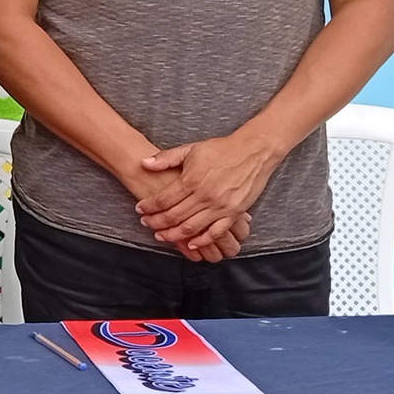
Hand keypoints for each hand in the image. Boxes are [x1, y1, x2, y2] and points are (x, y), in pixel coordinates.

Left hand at [136, 132, 282, 250]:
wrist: (253, 151)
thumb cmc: (221, 149)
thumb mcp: (191, 149)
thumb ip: (167, 158)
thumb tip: (144, 163)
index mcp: (191, 180)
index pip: (163, 199)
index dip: (148, 206)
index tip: (139, 209)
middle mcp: (204, 195)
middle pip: (174, 216)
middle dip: (156, 222)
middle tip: (145, 223)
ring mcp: (220, 207)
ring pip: (191, 228)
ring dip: (173, 235)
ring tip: (161, 235)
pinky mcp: (234, 213)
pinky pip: (215, 233)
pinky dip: (202, 242)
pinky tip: (190, 244)